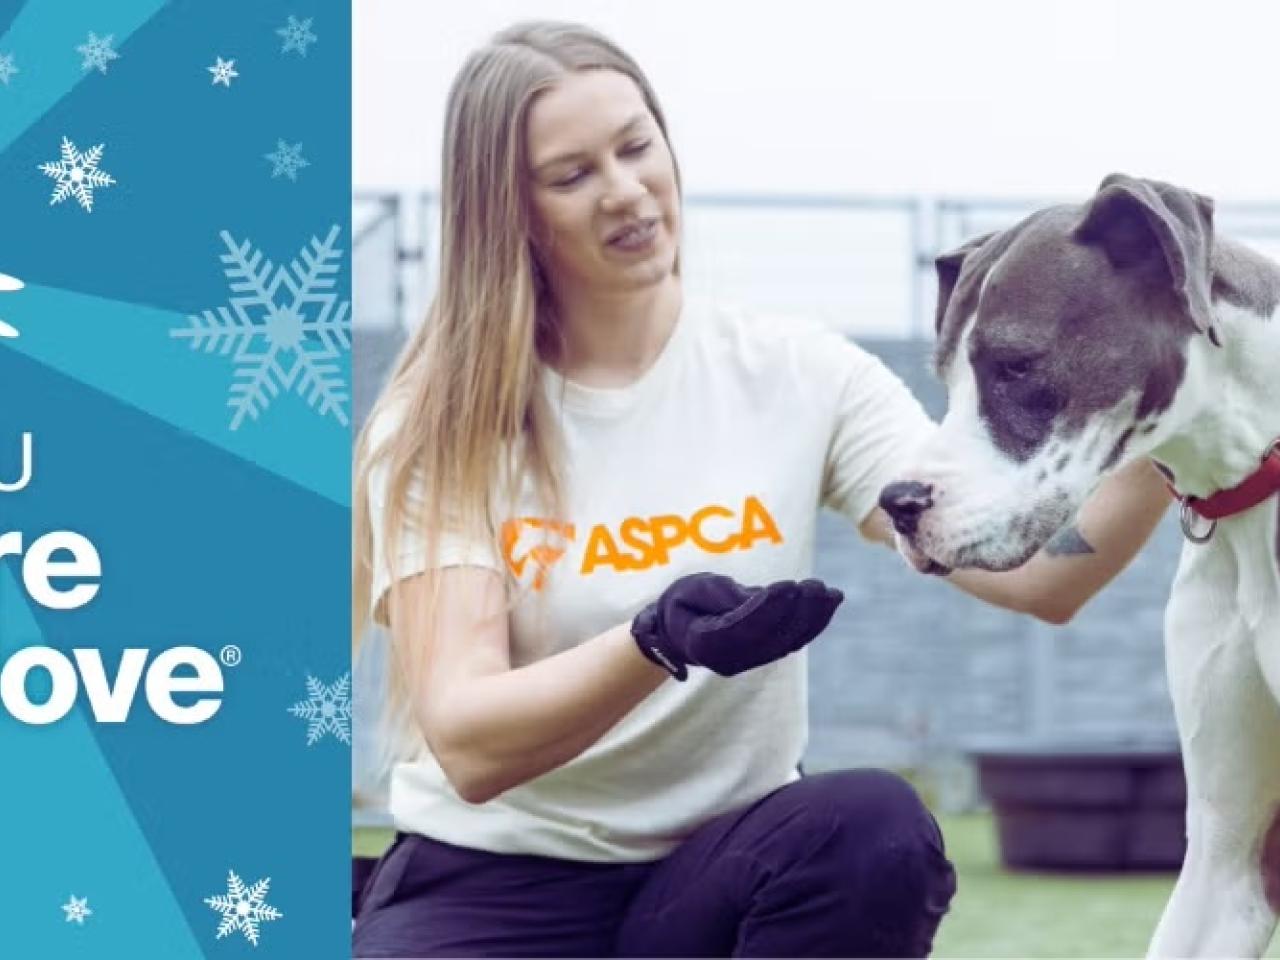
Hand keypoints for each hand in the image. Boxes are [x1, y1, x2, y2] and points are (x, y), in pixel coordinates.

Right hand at [631, 573, 843, 679]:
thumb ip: (722, 594)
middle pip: (770, 639)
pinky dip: (813, 623)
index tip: (789, 586)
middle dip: (798, 612)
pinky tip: (829, 602)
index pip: (742, 629)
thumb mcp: (694, 589)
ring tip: (831, 594)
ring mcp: (748, 663)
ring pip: (786, 643)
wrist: (679, 629)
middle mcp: (728, 661)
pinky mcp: (763, 656)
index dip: (768, 609)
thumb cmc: (685, 603)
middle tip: (817, 586)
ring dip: (812, 618)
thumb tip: (759, 598)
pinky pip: (791, 641)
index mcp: (705, 645)